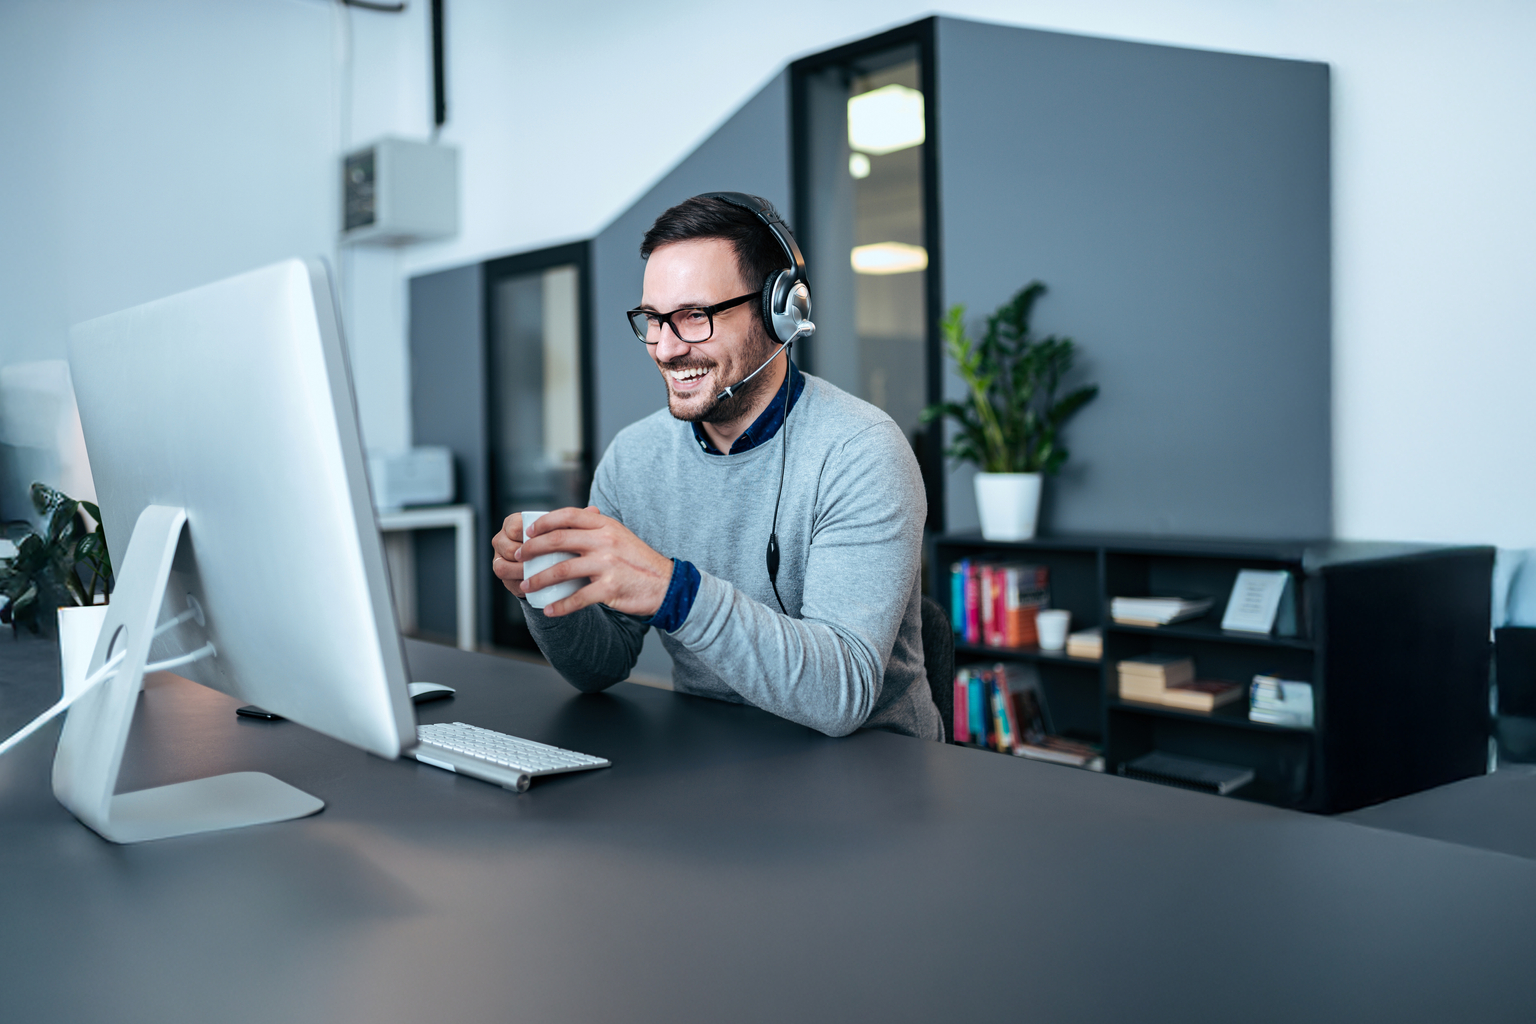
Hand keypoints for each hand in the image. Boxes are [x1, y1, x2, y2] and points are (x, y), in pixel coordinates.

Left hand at [495, 506, 673, 618]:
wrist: (666, 585)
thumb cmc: (639, 561)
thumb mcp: (620, 535)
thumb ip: (596, 527)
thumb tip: (570, 520)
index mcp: (606, 526)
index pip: (569, 516)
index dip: (545, 522)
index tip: (529, 531)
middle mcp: (605, 542)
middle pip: (559, 541)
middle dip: (533, 549)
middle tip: (520, 557)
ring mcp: (608, 565)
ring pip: (562, 570)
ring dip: (539, 579)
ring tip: (527, 585)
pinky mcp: (610, 589)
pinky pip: (578, 598)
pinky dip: (560, 606)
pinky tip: (549, 610)